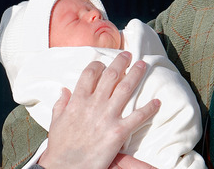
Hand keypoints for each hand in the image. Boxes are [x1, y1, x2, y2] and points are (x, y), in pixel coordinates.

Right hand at [39, 51, 160, 168]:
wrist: (66, 167)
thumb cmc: (60, 147)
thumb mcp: (56, 122)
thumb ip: (61, 104)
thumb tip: (63, 90)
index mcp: (77, 100)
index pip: (89, 73)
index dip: (99, 65)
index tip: (104, 63)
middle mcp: (93, 104)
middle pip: (110, 76)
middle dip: (121, 62)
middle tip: (128, 55)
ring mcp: (107, 117)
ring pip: (125, 89)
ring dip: (136, 75)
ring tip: (143, 65)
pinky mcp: (118, 132)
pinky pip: (137, 117)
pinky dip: (149, 109)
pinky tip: (157, 102)